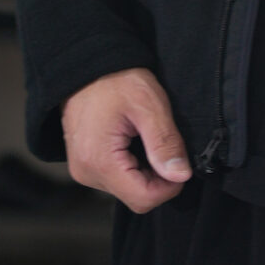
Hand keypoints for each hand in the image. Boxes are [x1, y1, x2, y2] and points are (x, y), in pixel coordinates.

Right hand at [63, 69, 192, 212]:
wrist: (84, 65)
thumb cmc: (114, 79)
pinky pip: (116, 180)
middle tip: (158, 141)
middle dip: (157, 177)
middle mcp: (86, 173)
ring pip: (127, 190)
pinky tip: (131, 141)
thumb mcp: (148, 105)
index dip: (169, 186)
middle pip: (136, 197)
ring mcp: (83, 170)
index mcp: (100, 161)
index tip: (177, 160)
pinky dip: (131, 166)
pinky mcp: (84, 165)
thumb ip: (165, 143)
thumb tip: (180, 175)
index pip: (144, 198)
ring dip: (144, 171)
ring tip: (142, 137)